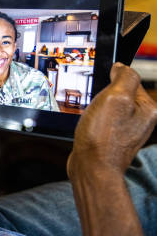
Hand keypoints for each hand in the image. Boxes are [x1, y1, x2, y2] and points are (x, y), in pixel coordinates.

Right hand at [68, 63, 156, 178]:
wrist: (91, 168)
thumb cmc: (102, 138)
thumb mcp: (115, 98)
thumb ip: (123, 78)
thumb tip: (121, 67)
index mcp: (147, 108)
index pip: (131, 79)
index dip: (112, 78)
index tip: (102, 86)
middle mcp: (140, 120)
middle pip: (119, 93)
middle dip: (103, 94)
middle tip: (96, 104)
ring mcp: (126, 130)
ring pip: (108, 106)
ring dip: (96, 106)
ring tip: (92, 117)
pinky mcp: (112, 137)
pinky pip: (102, 119)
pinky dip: (93, 118)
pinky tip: (89, 125)